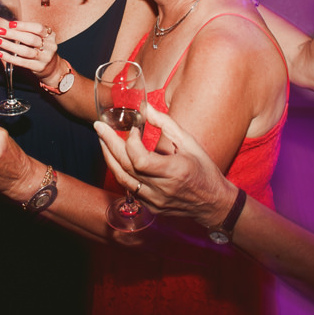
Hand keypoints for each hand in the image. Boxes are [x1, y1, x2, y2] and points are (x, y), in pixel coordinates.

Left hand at [0, 20, 61, 79]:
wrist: (52, 67)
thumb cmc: (39, 48)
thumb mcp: (33, 36)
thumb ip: (16, 28)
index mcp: (49, 35)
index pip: (38, 28)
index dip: (24, 25)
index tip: (10, 24)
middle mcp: (49, 45)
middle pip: (31, 39)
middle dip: (14, 34)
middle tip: (0, 31)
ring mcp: (45, 57)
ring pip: (26, 51)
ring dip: (10, 46)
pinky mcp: (39, 67)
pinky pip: (22, 62)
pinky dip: (10, 58)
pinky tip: (1, 54)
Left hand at [95, 105, 234, 227]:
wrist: (213, 203)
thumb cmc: (204, 169)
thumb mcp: (189, 142)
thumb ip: (166, 124)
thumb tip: (145, 108)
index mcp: (174, 171)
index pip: (140, 160)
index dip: (131, 142)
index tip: (133, 129)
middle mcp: (162, 189)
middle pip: (126, 168)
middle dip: (109, 145)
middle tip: (99, 127)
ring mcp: (155, 201)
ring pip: (122, 180)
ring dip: (109, 158)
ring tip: (102, 140)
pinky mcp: (151, 207)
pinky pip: (128, 188)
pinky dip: (120, 171)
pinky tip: (116, 158)